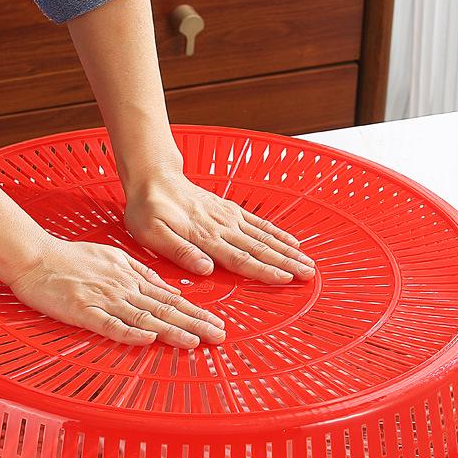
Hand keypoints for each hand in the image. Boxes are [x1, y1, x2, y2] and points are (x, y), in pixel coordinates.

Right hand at [7, 237, 225, 348]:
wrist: (36, 256)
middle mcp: (124, 289)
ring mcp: (105, 300)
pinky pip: (109, 325)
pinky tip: (147, 341)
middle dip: (194, 323)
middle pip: (164, 309)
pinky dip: (129, 334)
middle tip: (218, 336)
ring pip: (144, 318)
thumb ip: (144, 274)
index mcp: (132, 277)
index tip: (216, 323)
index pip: (171, 298)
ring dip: (170, 331)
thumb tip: (171, 291)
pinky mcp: (83, 312)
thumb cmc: (73, 258)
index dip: (196, 312)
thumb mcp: (116, 257)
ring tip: (194, 342)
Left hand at [123, 172, 315, 283]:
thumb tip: (205, 269)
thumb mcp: (152, 234)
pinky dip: (278, 233)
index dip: (264, 270)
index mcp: (204, 237)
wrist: (153, 178)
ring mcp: (228, 217)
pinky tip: (292, 243)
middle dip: (286, 262)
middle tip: (308, 274)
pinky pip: (259, 223)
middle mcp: (222, 227)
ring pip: (264, 237)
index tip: (285, 279)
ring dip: (287, 251)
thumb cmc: (149, 210)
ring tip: (308, 263)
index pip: (240, 258)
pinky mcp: (230, 210)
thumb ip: (179, 252)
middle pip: (260, 248)